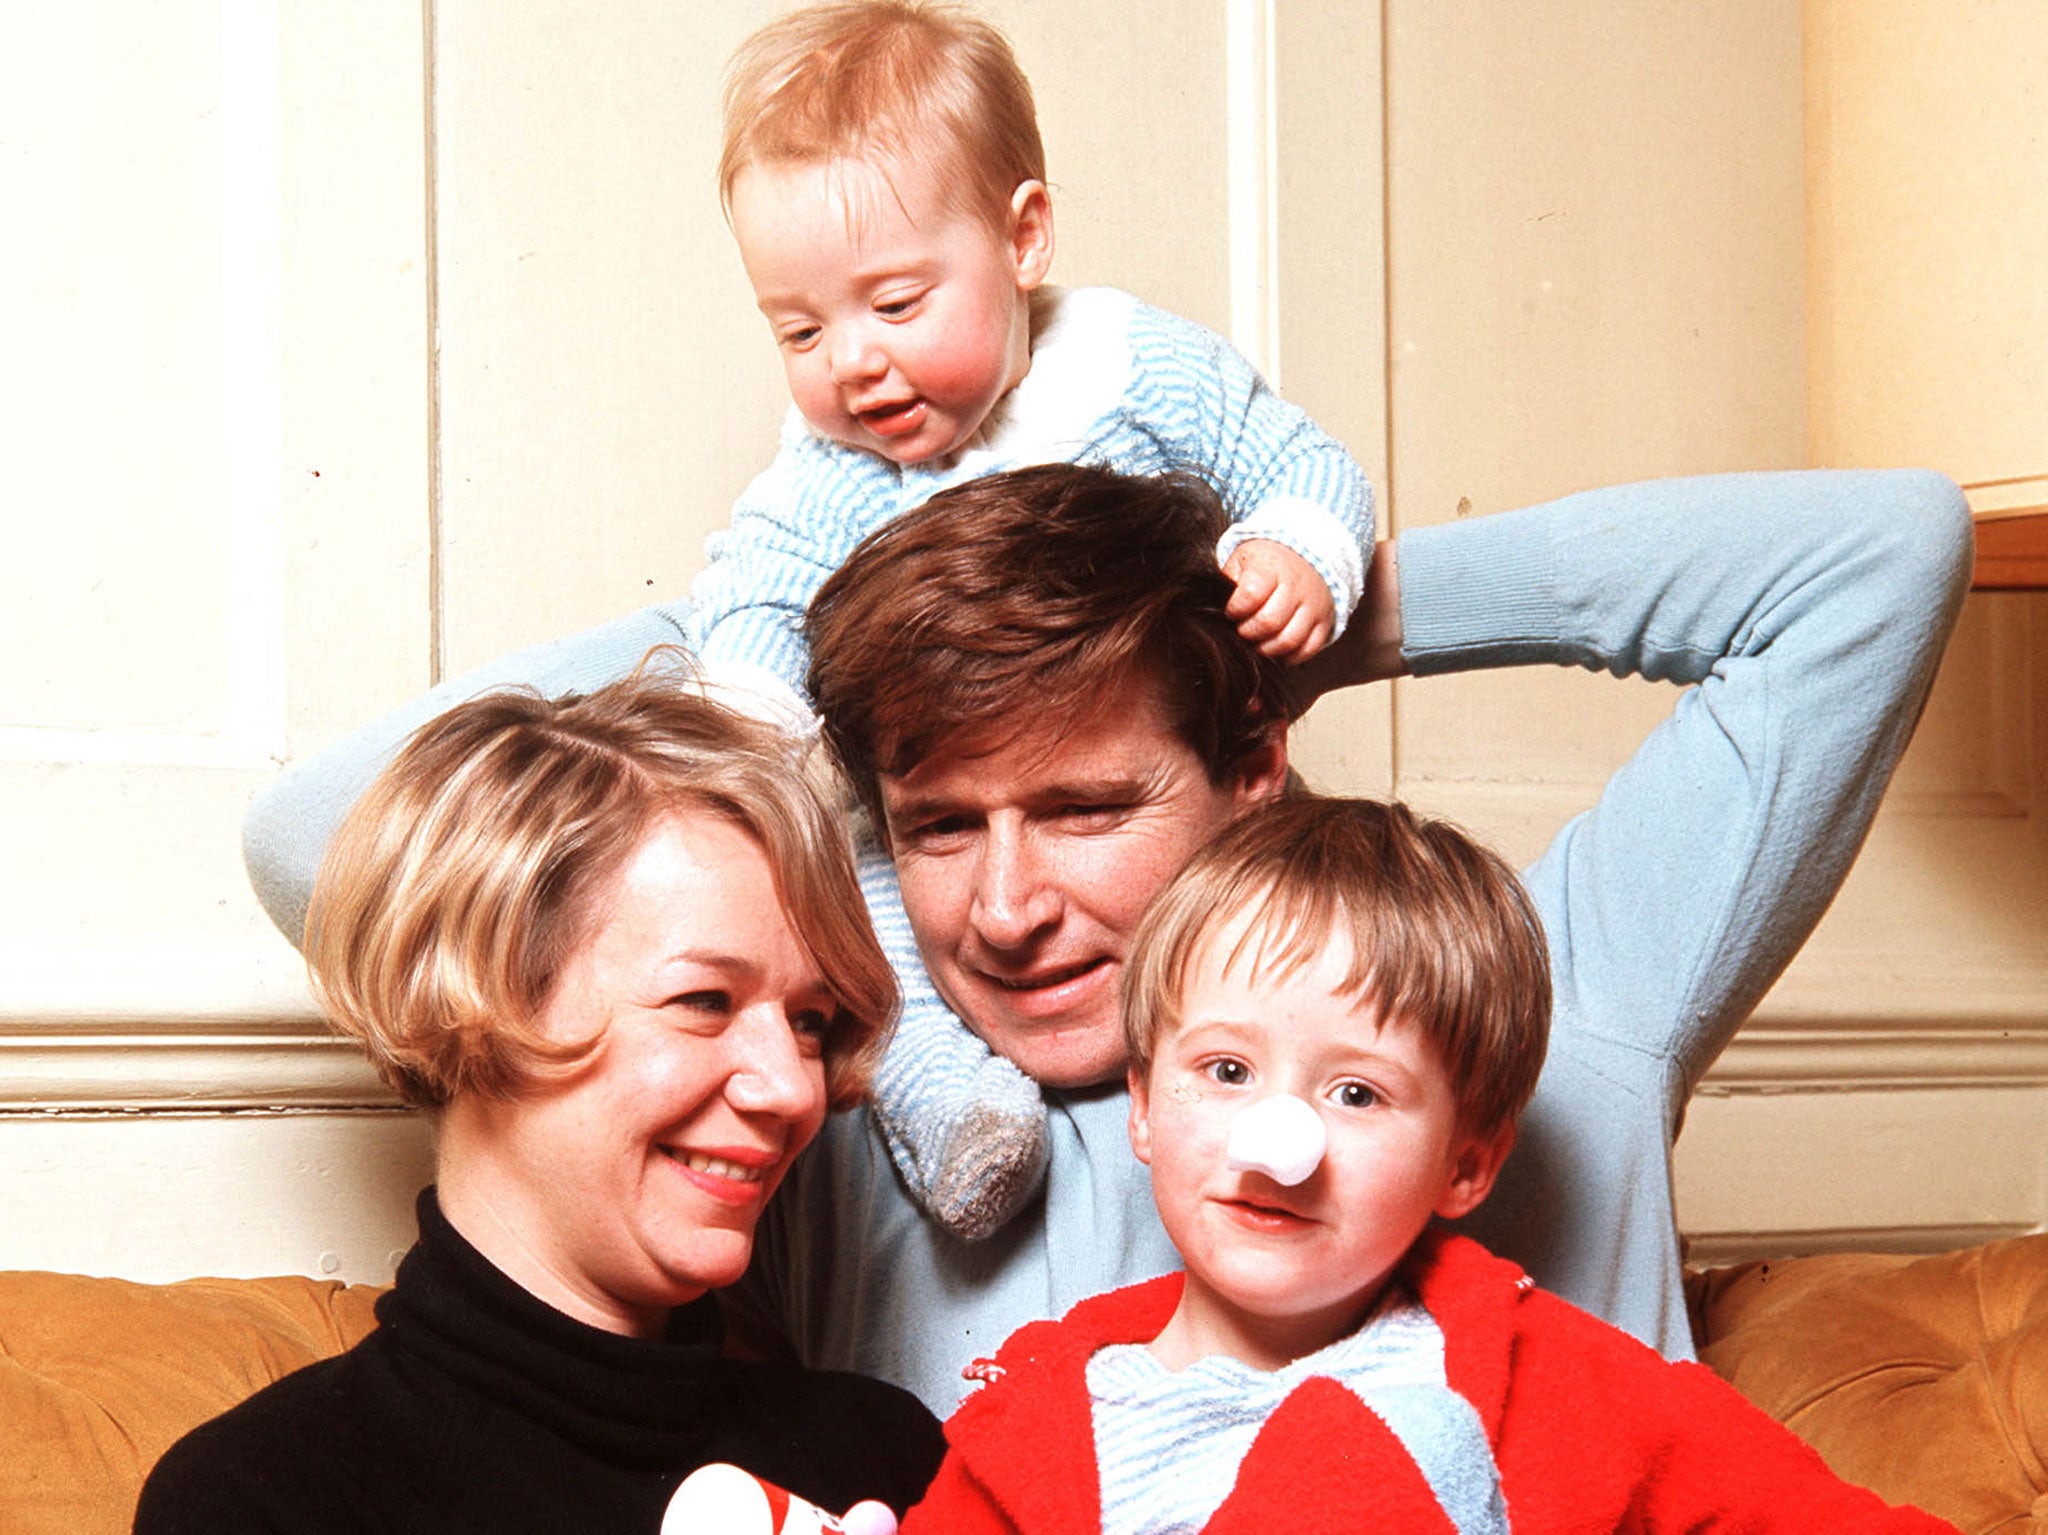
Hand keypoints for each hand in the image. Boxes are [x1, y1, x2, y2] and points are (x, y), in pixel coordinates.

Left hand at [1222, 539, 1335, 661]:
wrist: (1306, 557)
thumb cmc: (1266, 565)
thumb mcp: (1243, 560)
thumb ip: (1227, 581)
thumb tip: (1212, 604)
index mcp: (1271, 567)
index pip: (1250, 595)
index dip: (1235, 610)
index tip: (1232, 611)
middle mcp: (1296, 586)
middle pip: (1269, 622)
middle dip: (1248, 632)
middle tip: (1243, 629)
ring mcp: (1313, 605)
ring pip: (1289, 640)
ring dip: (1267, 649)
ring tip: (1258, 641)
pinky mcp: (1324, 622)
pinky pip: (1308, 649)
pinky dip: (1289, 656)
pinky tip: (1276, 647)